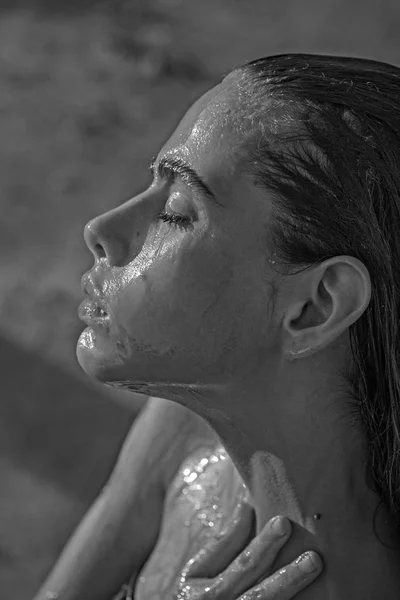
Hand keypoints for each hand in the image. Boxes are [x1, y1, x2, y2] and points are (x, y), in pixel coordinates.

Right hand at [176, 516, 321, 598]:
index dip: (262, 545)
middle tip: (312, 555)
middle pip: (259, 594)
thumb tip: (248, 506)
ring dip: (293, 588)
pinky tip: (316, 596)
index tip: (284, 522)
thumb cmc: (194, 595)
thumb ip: (223, 543)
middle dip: (286, 573)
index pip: (241, 565)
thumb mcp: (198, 570)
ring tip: (314, 566)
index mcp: (204, 592)